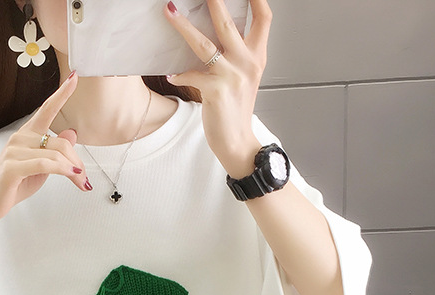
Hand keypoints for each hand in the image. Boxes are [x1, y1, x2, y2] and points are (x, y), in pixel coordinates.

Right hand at [0, 72, 91, 225]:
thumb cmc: (13, 186)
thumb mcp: (41, 168)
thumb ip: (55, 151)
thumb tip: (72, 133)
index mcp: (27, 135)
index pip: (47, 109)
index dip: (62, 93)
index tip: (75, 77)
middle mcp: (19, 138)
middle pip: (61, 143)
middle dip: (77, 162)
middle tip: (84, 180)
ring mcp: (14, 151)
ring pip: (56, 154)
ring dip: (73, 171)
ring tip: (80, 183)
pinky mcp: (12, 167)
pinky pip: (45, 164)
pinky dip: (62, 169)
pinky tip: (71, 175)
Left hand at [164, 0, 271, 177]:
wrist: (237, 141)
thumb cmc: (236, 109)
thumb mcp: (244, 77)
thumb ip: (237, 54)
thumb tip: (215, 31)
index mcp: (257, 56)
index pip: (264, 18)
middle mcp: (247, 63)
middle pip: (228, 23)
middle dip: (213, 1)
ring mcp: (232, 76)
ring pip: (204, 45)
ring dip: (184, 27)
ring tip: (170, 11)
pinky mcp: (216, 92)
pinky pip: (192, 76)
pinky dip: (179, 75)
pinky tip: (172, 75)